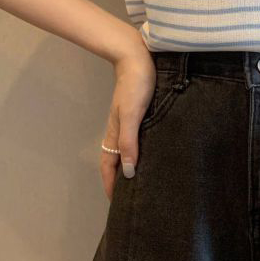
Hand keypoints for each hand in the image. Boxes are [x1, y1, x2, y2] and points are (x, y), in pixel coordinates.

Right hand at [98, 46, 156, 198]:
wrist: (137, 56)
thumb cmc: (136, 84)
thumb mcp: (132, 114)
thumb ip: (129, 142)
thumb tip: (129, 173)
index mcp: (115, 133)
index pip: (109, 166)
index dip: (111, 185)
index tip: (116, 204)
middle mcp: (119, 130)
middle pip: (115, 160)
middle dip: (119, 180)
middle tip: (129, 198)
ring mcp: (128, 121)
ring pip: (125, 150)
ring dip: (129, 166)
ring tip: (140, 181)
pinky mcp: (139, 112)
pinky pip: (136, 139)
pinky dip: (138, 151)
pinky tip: (150, 152)